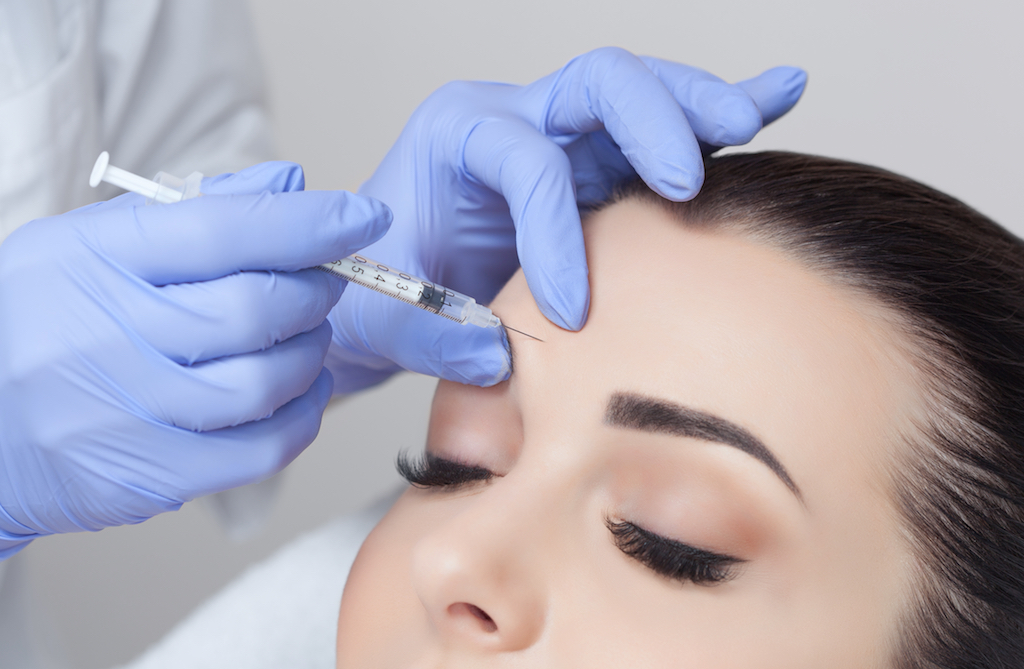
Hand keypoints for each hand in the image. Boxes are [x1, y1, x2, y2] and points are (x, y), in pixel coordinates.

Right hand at [0, 162, 390, 556]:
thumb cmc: (45, 322)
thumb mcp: (93, 246)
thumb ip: (196, 213)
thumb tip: (292, 186)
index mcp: (93, 259)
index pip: (225, 231)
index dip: (311, 223)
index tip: (362, 216)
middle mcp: (107, 334)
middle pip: (257, 308)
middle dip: (314, 291)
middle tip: (321, 284)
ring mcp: (128, 412)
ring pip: (267, 381)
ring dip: (311, 355)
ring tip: (304, 339)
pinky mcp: (151, 475)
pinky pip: (262, 448)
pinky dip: (302, 416)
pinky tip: (298, 393)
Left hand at [326, 47, 805, 391]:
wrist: (387, 286)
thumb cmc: (382, 290)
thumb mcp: (385, 319)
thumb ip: (430, 338)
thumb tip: (494, 356)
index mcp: (457, 135)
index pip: (526, 162)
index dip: (554, 232)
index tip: (570, 313)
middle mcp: (517, 117)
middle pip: (597, 84)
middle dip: (649, 122)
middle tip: (685, 181)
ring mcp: (565, 134)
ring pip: (642, 94)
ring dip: (701, 106)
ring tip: (750, 121)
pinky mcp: (599, 165)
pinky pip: (662, 127)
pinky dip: (720, 109)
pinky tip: (773, 97)